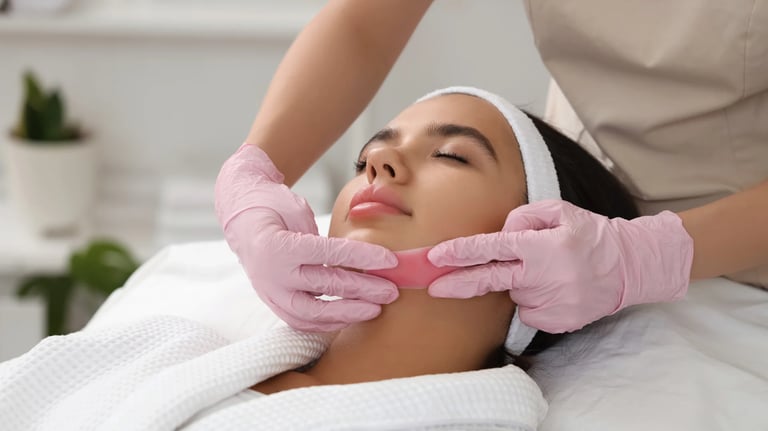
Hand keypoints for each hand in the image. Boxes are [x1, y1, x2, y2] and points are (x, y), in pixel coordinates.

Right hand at [215, 144, 398, 331]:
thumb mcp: (297, 209)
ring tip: (375, 310)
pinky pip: (302, 321)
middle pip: (327, 286)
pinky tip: (350, 318)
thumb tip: (363, 255)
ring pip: (314, 313)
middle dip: (364, 290)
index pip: (330, 254)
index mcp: (279, 245)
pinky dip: (327, 323)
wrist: (240, 218)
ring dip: (348, 313)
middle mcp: (273, 273)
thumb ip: (324, 235)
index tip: (391, 260)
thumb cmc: (273, 207)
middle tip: (391, 292)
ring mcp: (271, 292)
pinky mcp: (273, 302)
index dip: (364, 258)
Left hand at [426, 200, 693, 332]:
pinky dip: (534, 301)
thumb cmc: (589, 235)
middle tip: (435, 286)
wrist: (629, 267)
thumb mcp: (559, 211)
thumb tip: (501, 234)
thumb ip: (524, 217)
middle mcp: (544, 277)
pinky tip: (555, 289)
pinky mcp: (558, 322)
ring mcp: (551, 303)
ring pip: (514, 294)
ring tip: (549, 272)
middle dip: (457, 284)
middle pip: (490, 281)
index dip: (462, 253)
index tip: (436, 257)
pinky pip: (529, 311)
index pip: (493, 248)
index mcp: (542, 247)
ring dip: (519, 283)